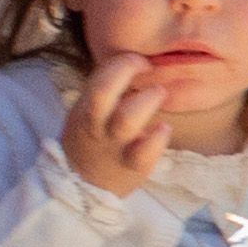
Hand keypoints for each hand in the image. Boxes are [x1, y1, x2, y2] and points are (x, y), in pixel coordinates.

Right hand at [59, 53, 176, 198]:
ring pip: (126, 121)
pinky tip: (164, 129)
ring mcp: (114, 147)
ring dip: (147, 101)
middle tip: (149, 71)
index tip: (139, 61)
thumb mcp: (87, 112)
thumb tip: (134, 61)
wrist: (83, 186)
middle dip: (127, 72)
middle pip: (103, 94)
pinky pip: (145, 153)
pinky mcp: (132, 167)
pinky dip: (158, 138)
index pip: (97, 78)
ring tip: (159, 94)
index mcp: (86, 109)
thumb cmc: (92, 141)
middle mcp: (97, 126)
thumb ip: (105, 90)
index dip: (120, 63)